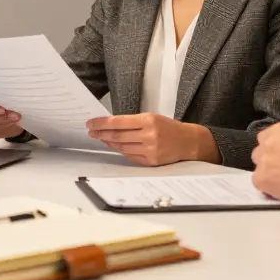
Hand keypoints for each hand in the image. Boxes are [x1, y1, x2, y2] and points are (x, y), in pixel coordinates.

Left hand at [86, 113, 218, 165]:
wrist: (188, 142)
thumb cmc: (169, 128)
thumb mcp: (152, 118)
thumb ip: (133, 122)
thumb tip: (110, 125)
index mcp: (149, 121)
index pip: (119, 122)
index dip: (102, 123)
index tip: (91, 123)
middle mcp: (149, 136)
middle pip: (118, 136)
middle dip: (101, 133)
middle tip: (91, 131)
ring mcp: (150, 150)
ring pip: (122, 147)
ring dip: (109, 142)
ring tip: (101, 137)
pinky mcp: (150, 161)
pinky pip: (130, 156)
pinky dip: (120, 150)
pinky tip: (114, 146)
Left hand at [250, 123, 279, 205]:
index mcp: (279, 130)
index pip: (266, 138)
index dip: (274, 149)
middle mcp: (267, 143)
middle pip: (260, 152)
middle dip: (269, 160)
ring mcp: (262, 160)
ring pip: (259, 168)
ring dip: (268, 174)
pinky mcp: (261, 178)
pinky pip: (259, 183)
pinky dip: (268, 187)